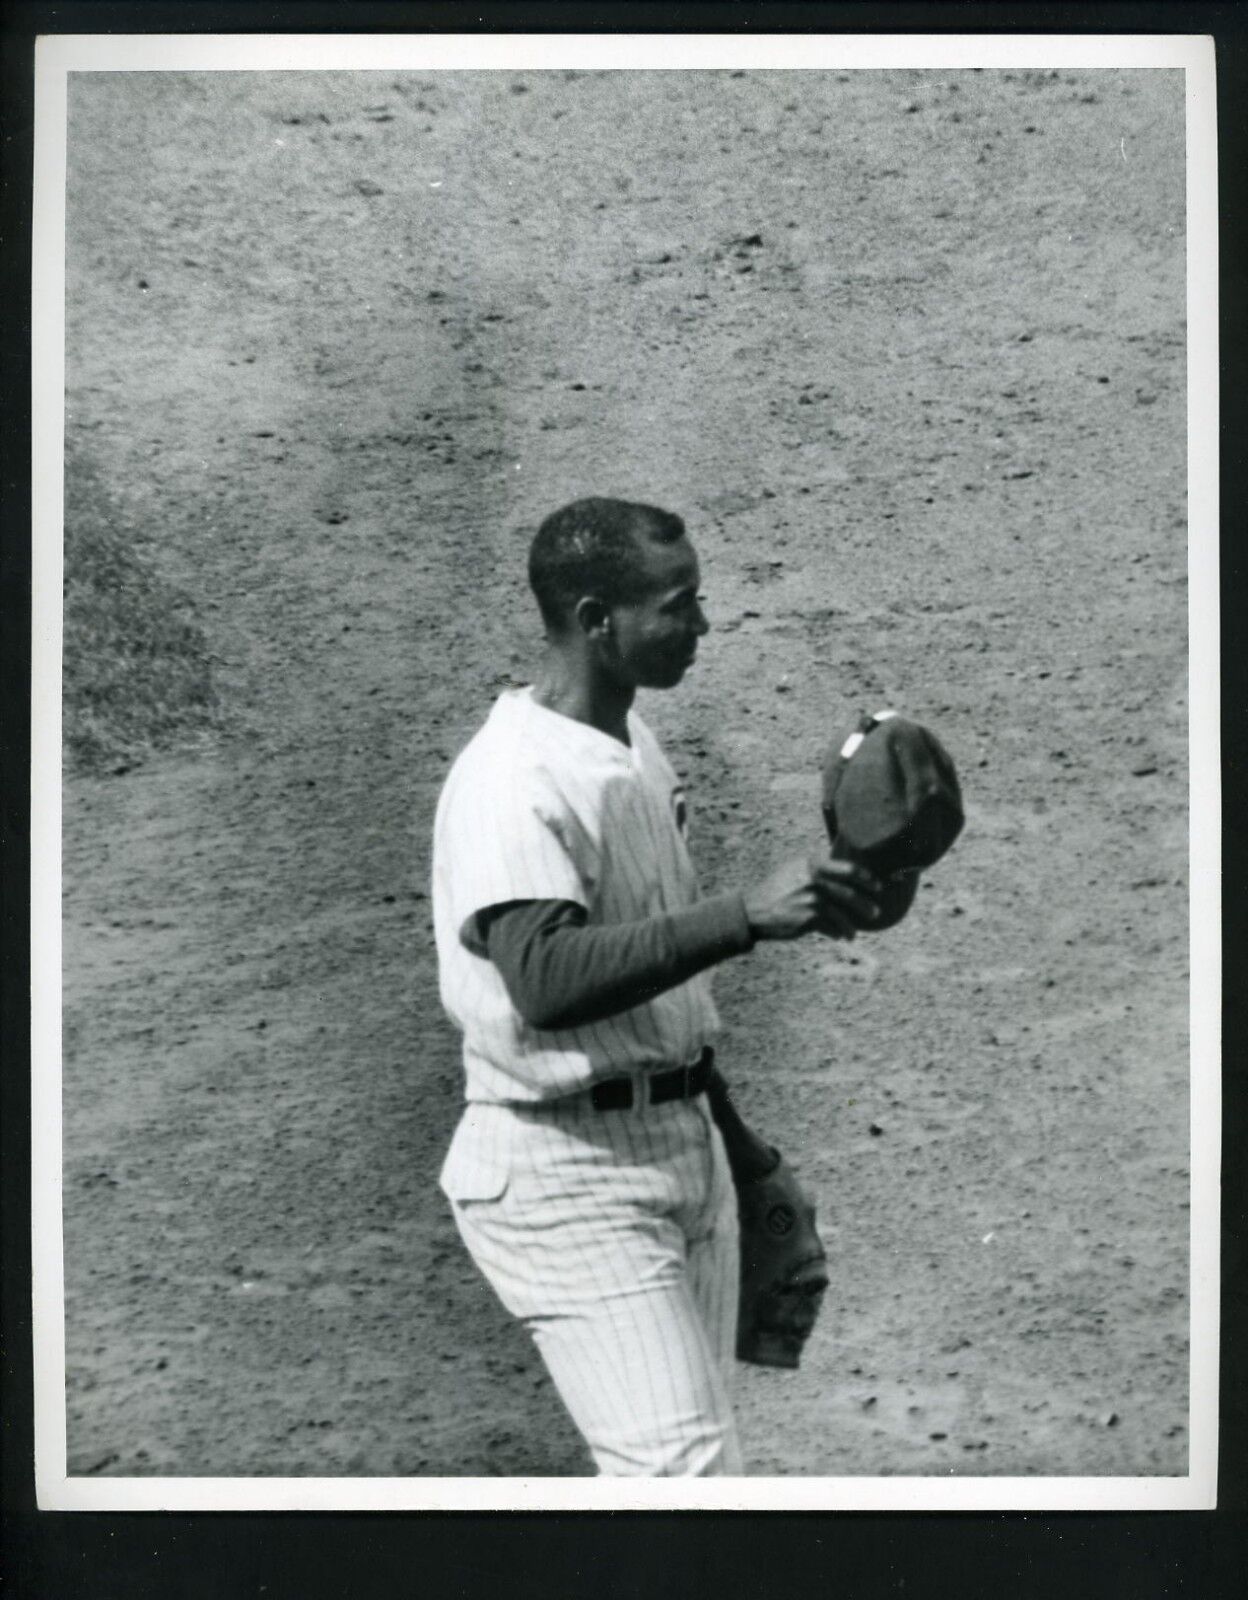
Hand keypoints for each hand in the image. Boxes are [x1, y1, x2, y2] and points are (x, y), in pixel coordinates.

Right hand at [743, 854, 881, 941]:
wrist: (753, 911)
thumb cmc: (777, 890)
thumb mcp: (794, 869)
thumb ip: (817, 867)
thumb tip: (844, 867)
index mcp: (813, 864)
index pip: (848, 869)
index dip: (866, 878)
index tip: (876, 886)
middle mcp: (814, 879)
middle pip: (850, 894)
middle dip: (865, 906)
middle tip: (874, 913)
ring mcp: (812, 899)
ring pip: (842, 915)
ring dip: (851, 927)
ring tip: (853, 933)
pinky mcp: (809, 919)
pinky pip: (831, 928)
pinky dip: (837, 933)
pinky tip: (838, 936)